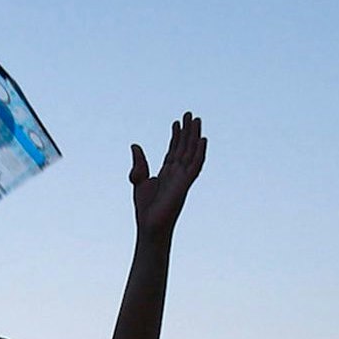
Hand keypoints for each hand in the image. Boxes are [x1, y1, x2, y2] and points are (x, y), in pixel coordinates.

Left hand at [128, 113, 204, 235]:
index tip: (177, 122)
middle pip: (184, 147)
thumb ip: (139, 163)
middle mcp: (177, 172)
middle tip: (189, 113)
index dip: (176, 136)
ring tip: (195, 119)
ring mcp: (183, 177)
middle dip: (187, 131)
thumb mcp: (138, 180)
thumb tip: (135, 145)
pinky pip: (196, 166)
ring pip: (191, 152)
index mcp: (167, 172)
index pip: (174, 150)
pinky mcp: (186, 184)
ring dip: (194, 136)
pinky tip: (203, 139)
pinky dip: (200, 152)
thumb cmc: (146, 207)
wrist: (150, 225)